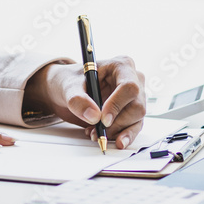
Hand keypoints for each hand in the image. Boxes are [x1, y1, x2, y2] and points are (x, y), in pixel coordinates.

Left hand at [24, 58, 145, 148]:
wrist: (67, 90)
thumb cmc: (70, 80)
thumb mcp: (68, 87)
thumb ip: (78, 99)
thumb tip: (94, 116)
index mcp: (121, 66)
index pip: (129, 87)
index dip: (117, 104)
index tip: (103, 119)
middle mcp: (133, 80)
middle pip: (136, 107)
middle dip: (116, 124)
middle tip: (97, 131)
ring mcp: (135, 97)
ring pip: (136, 120)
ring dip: (116, 132)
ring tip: (95, 134)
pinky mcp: (131, 112)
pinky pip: (133, 128)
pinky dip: (118, 136)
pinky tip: (104, 137)